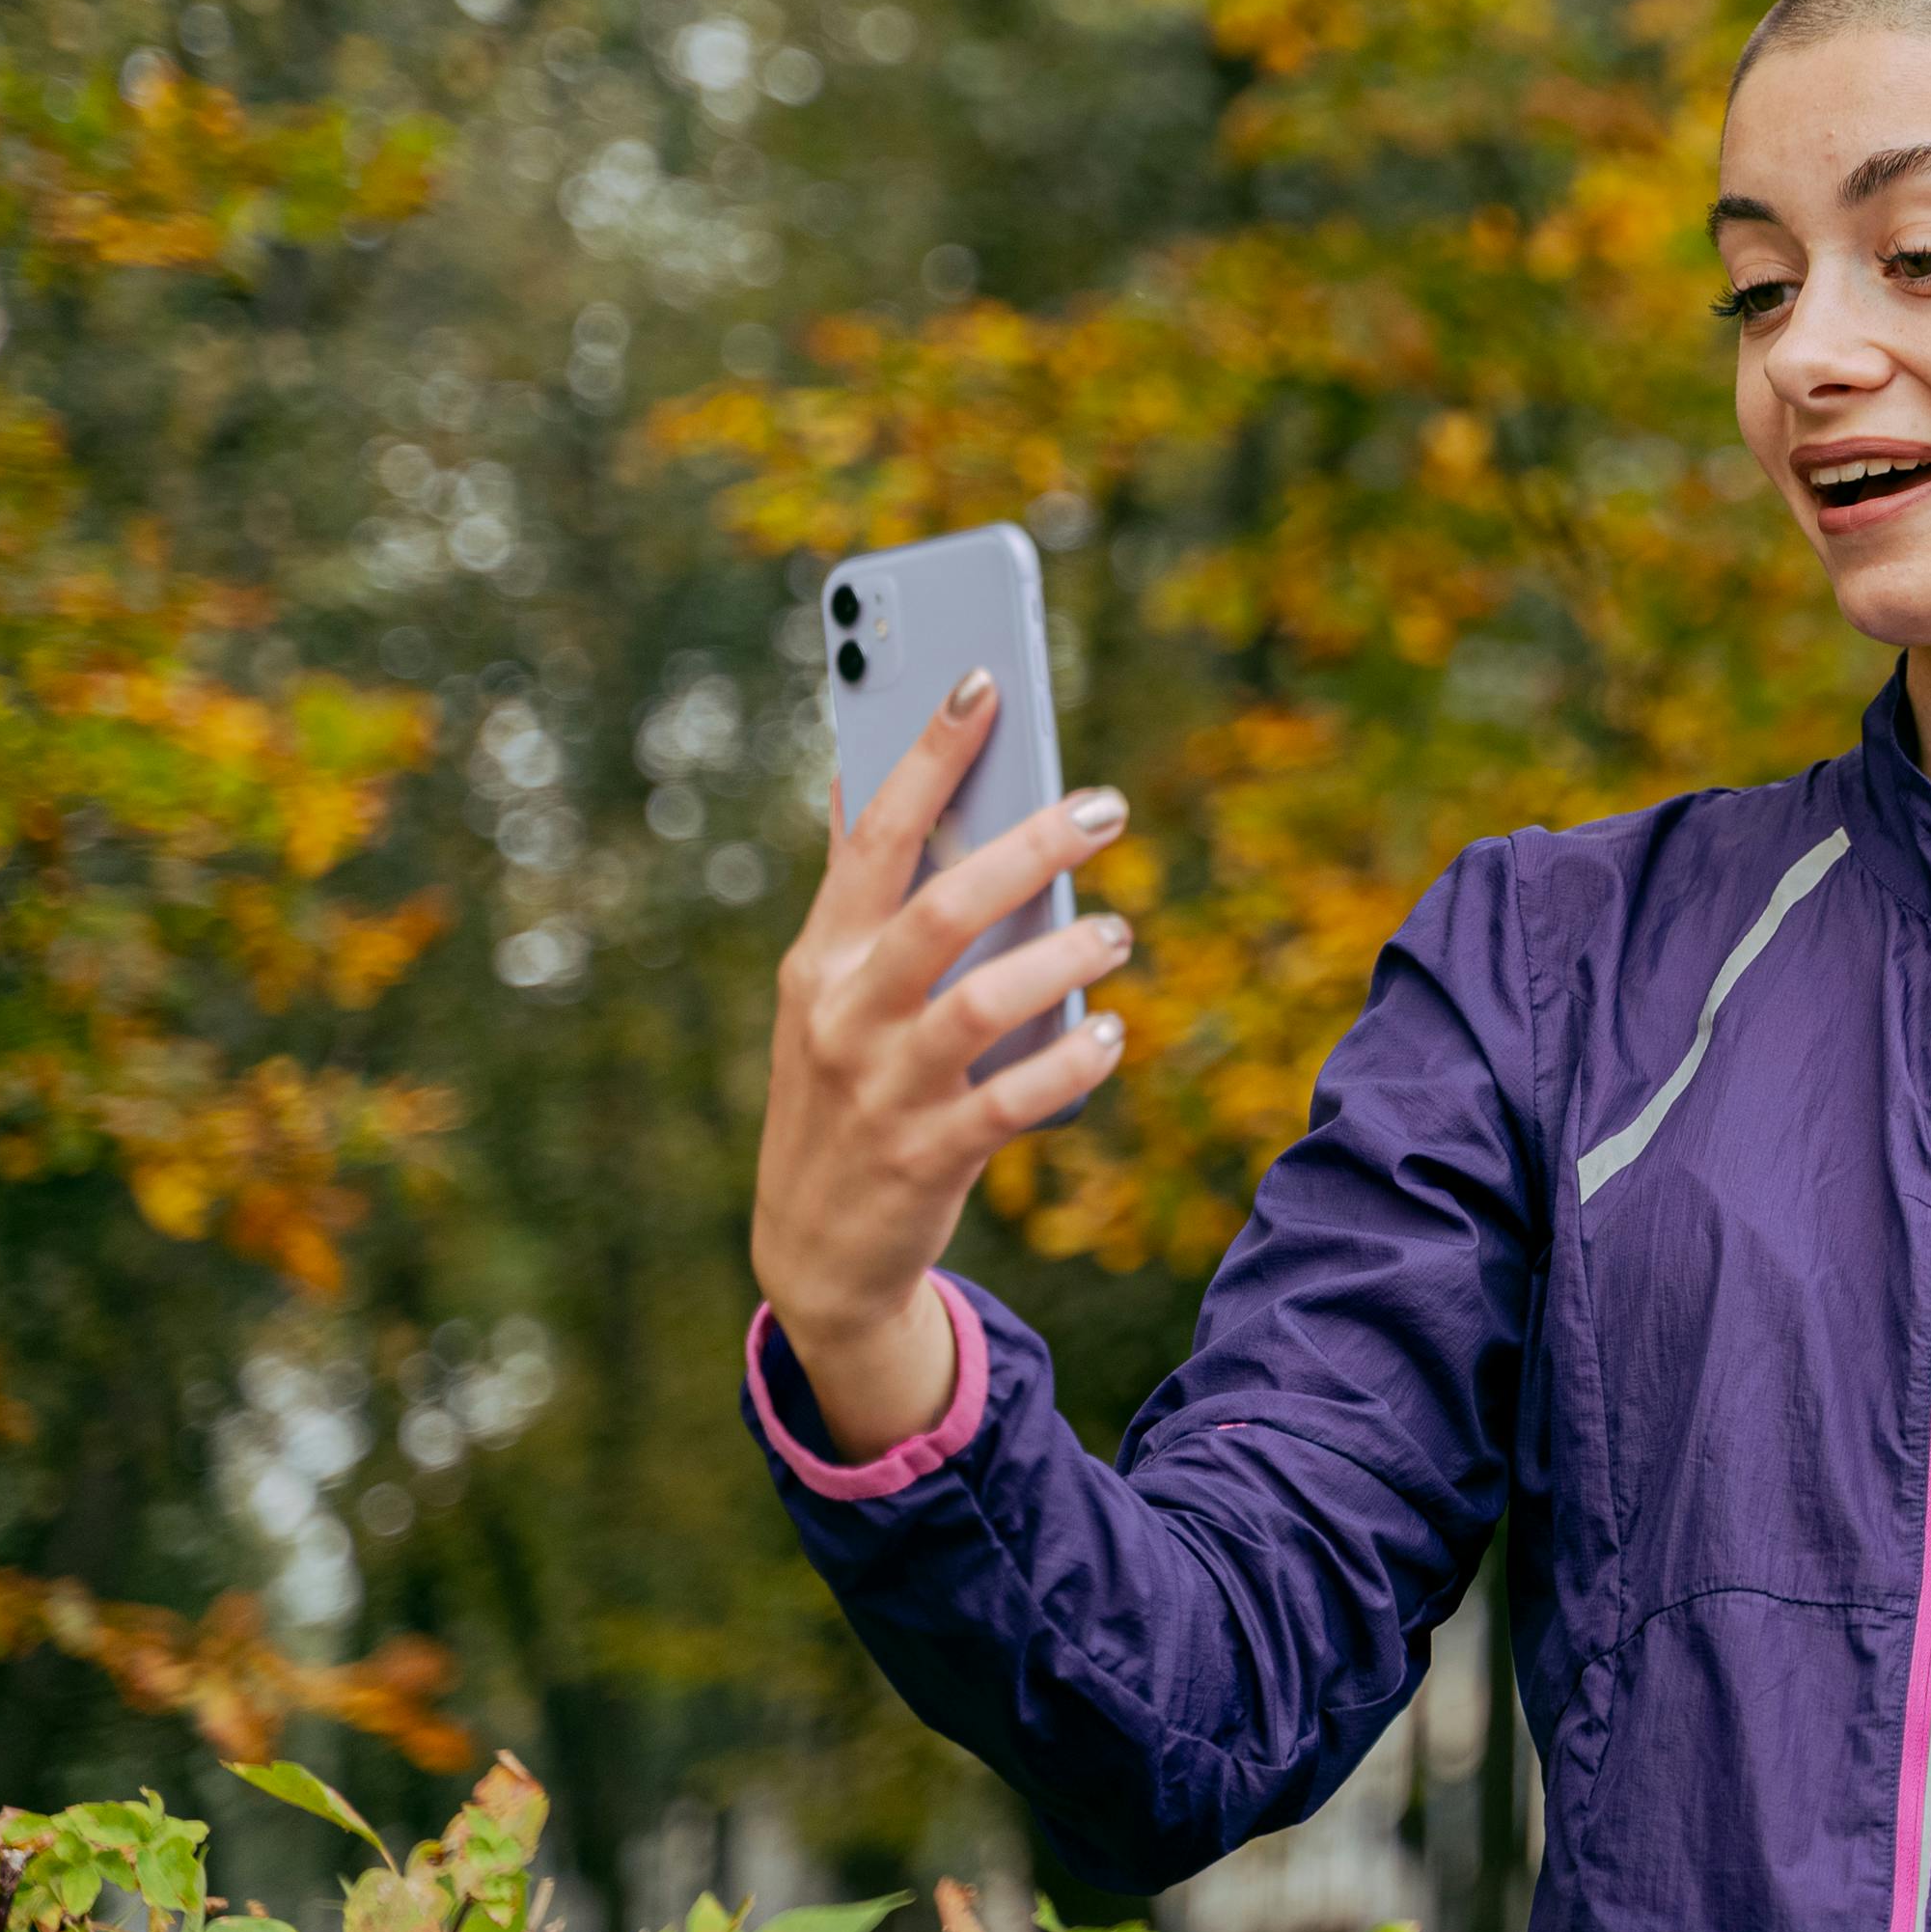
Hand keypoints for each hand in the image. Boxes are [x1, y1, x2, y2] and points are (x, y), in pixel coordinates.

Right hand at [751, 667, 1134, 1453]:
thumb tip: (862, 775)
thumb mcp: (826, 993)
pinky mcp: (925, 1157)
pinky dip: (1068, 1065)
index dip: (928, 755)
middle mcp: (842, 1013)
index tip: (984, 680)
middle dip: (1026, 847)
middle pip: (939, 909)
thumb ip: (860, 899)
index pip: (871, 833)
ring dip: (1060, 958)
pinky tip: (1111, 1033)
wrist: (812, 1251)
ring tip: (1118, 927)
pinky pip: (1010, 1101)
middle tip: (1106, 806)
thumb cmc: (843, 1089)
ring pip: (977, 1003)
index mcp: (818, 956)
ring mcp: (881, 1088)